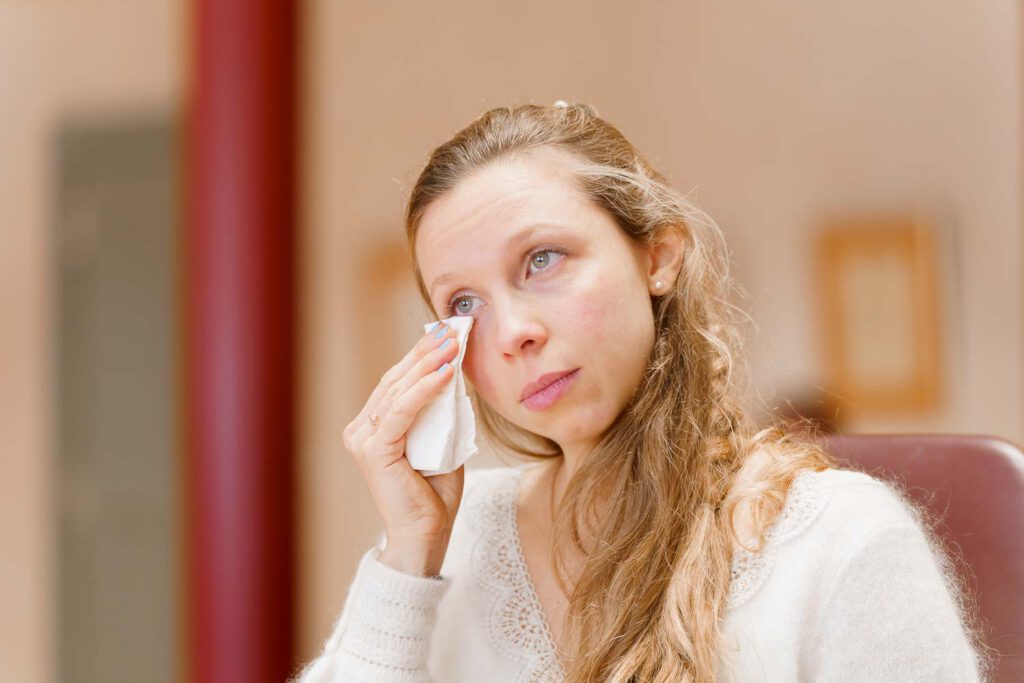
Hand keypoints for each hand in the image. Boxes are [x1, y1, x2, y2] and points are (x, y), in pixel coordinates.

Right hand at [342, 321, 465, 574]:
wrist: (426, 536)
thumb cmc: (435, 494)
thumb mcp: (443, 442)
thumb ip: (443, 414)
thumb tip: (457, 376)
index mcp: (374, 428)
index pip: (397, 382)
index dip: (420, 356)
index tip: (445, 333)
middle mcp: (361, 430)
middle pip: (395, 380)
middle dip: (425, 352)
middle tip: (451, 330)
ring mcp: (363, 439)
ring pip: (398, 390)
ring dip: (428, 363)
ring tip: (453, 344)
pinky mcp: (374, 449)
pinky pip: (402, 410)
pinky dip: (425, 389)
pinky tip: (445, 373)